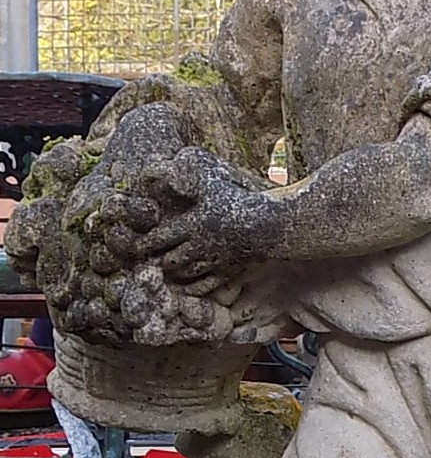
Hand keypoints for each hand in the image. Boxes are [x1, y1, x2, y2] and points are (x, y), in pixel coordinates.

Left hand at [87, 146, 267, 283]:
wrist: (270, 224)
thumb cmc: (240, 198)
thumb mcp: (210, 182)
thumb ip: (186, 178)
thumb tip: (157, 171)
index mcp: (192, 224)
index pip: (160, 236)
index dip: (144, 242)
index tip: (133, 245)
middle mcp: (199, 246)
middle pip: (171, 258)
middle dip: (158, 260)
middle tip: (148, 260)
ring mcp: (214, 260)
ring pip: (186, 272)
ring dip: (175, 272)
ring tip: (167, 270)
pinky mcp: (229, 270)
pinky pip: (206, 284)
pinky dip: (194, 286)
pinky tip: (189, 286)